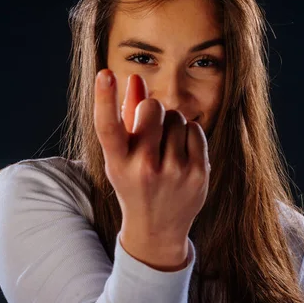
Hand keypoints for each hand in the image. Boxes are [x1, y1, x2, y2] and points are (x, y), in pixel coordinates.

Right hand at [93, 69, 209, 269]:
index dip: (105, 98)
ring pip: (176, 116)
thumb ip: (127, 115)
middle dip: (151, 110)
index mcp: (117, 163)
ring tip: (165, 148)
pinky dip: (188, 134)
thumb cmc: (135, 181)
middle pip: (152, 107)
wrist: (158, 228)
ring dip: (171, 124)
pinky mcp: (198, 174)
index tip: (105, 74)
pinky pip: (194, 129)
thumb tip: (135, 77)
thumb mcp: (122, 155)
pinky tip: (181, 153)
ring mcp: (174, 172)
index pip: (108, 126)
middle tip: (150, 129)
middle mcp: (144, 168)